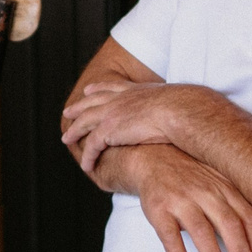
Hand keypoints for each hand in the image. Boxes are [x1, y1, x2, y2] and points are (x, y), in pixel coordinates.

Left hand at [59, 77, 216, 174]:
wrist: (180, 111)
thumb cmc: (186, 109)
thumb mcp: (176, 102)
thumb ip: (172, 106)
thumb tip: (185, 111)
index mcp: (135, 90)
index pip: (111, 87)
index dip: (98, 89)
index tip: (88, 90)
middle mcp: (120, 99)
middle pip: (92, 102)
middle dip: (79, 107)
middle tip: (67, 111)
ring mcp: (112, 113)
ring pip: (85, 123)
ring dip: (74, 131)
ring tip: (66, 139)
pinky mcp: (109, 131)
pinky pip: (92, 146)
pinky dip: (87, 156)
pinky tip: (85, 165)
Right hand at [117, 145, 251, 251]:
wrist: (153, 158)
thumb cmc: (192, 176)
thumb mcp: (218, 183)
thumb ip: (237, 205)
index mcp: (224, 188)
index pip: (248, 216)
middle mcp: (205, 192)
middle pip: (228, 223)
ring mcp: (181, 200)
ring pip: (201, 230)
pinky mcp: (159, 210)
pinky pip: (169, 236)